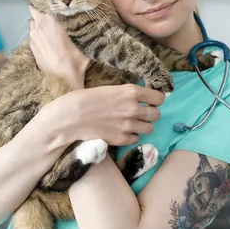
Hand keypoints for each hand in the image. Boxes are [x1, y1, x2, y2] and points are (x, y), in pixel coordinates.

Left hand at [28, 6, 89, 89]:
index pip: (44, 11)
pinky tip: (41, 36)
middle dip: (39, 13)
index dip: (43, 6)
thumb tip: (89, 28)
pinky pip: (32, 36)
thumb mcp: (83, 48)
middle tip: (44, 10)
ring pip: (33, 26)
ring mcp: (35, 41)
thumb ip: (81, 35)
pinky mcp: (33, 50)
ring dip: (37, 23)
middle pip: (36, 16)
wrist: (62, 81)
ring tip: (44, 23)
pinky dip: (35, 33)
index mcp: (54, 28)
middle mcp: (42, 32)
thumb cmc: (75, 65)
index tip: (46, 2)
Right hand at [45, 84, 164, 146]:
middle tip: (140, 113)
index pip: (159, 97)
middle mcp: (134, 108)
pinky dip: (131, 136)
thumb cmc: (84, 99)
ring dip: (142, 125)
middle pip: (157, 114)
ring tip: (130, 123)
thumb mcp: (109, 89)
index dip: (156, 99)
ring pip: (149, 128)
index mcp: (131, 92)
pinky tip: (120, 131)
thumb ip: (126, 94)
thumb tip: (140, 97)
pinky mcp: (122, 139)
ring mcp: (129, 125)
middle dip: (150, 113)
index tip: (151, 101)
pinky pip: (136, 139)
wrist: (70, 117)